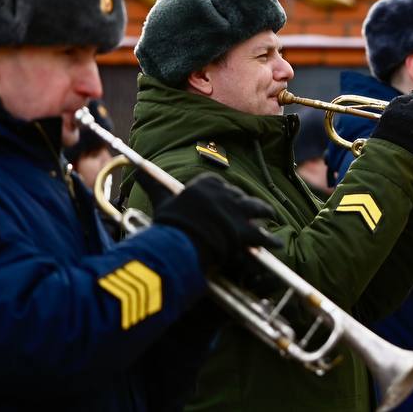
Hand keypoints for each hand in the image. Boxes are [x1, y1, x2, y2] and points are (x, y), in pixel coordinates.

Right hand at [153, 174, 280, 272]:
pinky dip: (270, 240)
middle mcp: (225, 192)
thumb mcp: (160, 198)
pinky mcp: (245, 230)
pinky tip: (276, 243)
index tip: (229, 201)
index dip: (226, 196)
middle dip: (246, 206)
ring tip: (271, 219)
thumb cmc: (169, 222)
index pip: (221, 186)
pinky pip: (262, 235)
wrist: (181, 241)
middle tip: (253, 211)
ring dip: (264, 214)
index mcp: (207, 182)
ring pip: (256, 209)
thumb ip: (152, 183)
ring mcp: (237, 211)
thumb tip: (136, 170)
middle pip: (240, 197)